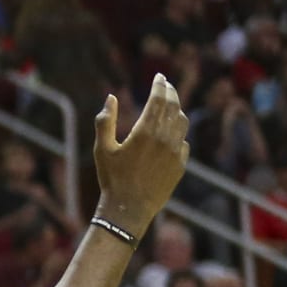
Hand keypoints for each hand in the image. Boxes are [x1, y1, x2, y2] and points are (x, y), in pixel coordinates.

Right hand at [92, 73, 190, 236]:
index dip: (161, 85)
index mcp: (146, 131)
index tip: (160, 77)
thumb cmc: (112, 179)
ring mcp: (176, 151)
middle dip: (170, 93)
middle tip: (167, 86)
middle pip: (174, 106)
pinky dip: (178, 134)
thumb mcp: (102, 150)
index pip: (159, 98)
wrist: (129, 209)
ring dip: (177, 111)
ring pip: (182, 122)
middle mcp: (165, 138)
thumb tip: (110, 98)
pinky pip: (184, 142)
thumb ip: (105, 122)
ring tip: (170, 107)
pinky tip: (171, 136)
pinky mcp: (180, 165)